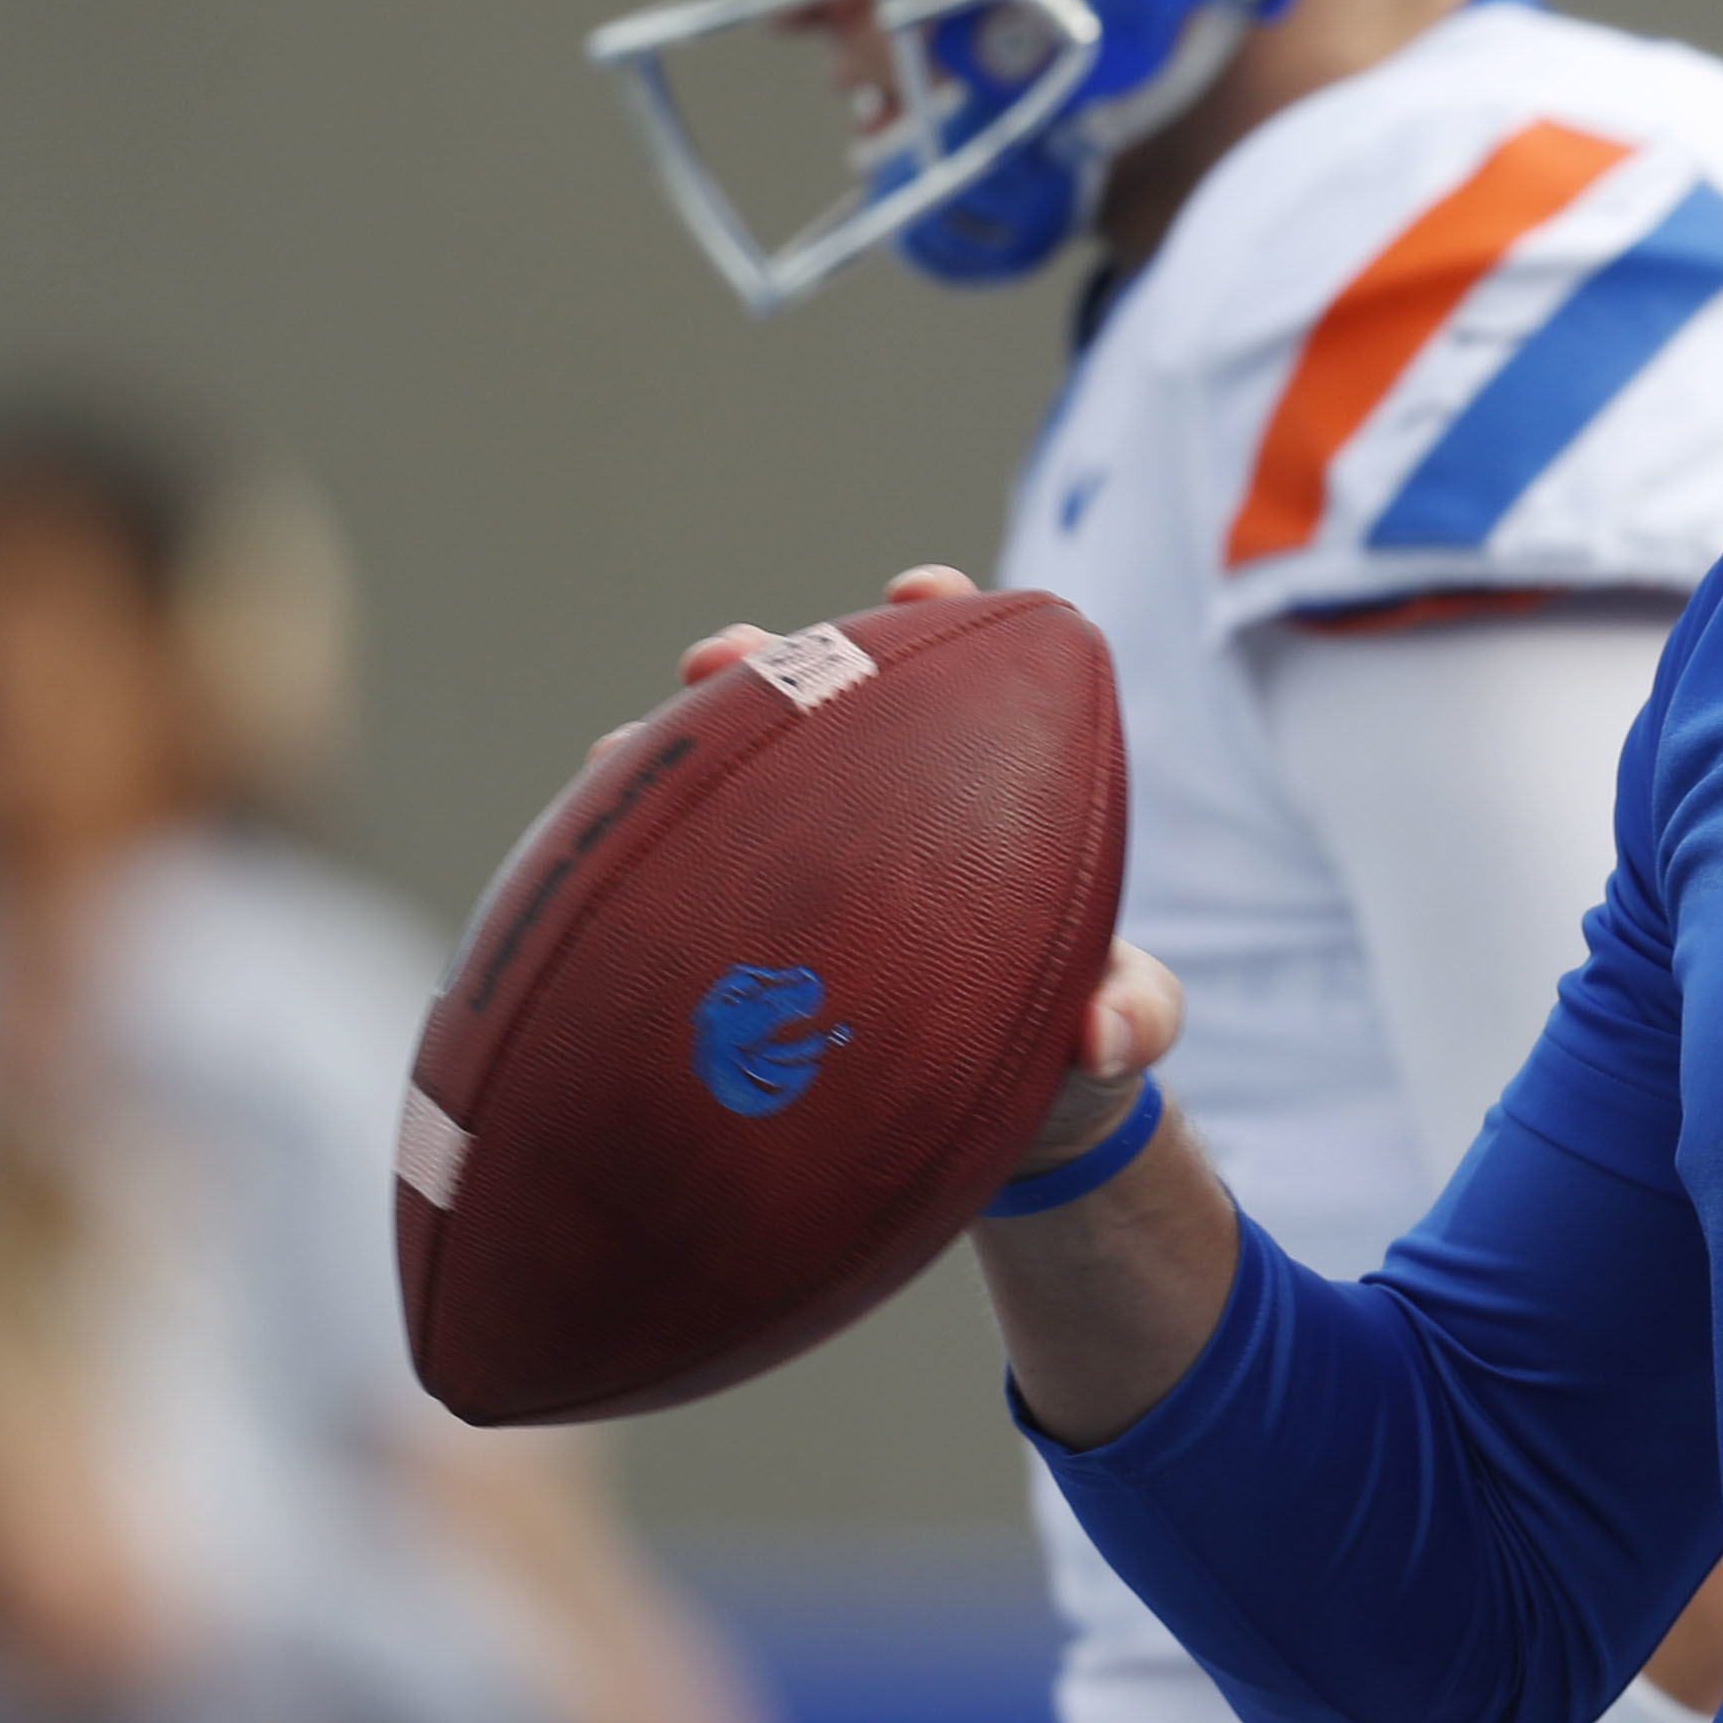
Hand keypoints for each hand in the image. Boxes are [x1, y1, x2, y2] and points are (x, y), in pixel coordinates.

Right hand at [653, 566, 1187, 1172]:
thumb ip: (1138, 1017)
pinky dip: (634, 860)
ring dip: (670, 754)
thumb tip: (1108, 1035)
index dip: (935, 615)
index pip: (957, 673)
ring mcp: (796, 866)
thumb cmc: (1064, 1045)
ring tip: (621, 748)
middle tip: (728, 654)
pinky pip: (676, 884)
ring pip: (723, 785)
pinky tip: (583, 860)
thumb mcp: (1118, 1032)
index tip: (919, 590)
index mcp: (976, 795)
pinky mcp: (737, 936)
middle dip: (767, 667)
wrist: (994, 1133)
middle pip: (814, 709)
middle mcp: (874, 812)